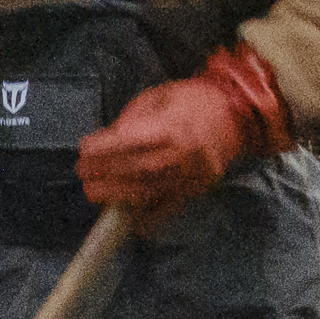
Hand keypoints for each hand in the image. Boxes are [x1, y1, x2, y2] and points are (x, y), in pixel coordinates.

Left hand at [78, 43, 291, 214]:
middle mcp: (182, 155)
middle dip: (104, 173)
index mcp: (173, 126)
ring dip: (117, 194)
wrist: (237, 115)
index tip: (84, 149)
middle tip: (83, 173)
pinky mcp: (196, 190)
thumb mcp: (159, 97)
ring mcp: (190, 176)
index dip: (104, 147)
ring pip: (149, 190)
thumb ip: (133, 119)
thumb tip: (108, 142)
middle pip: (136, 169)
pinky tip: (131, 222)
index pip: (131, 141)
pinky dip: (150, 218)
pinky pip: (170, 208)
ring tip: (94, 192)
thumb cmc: (192, 101)